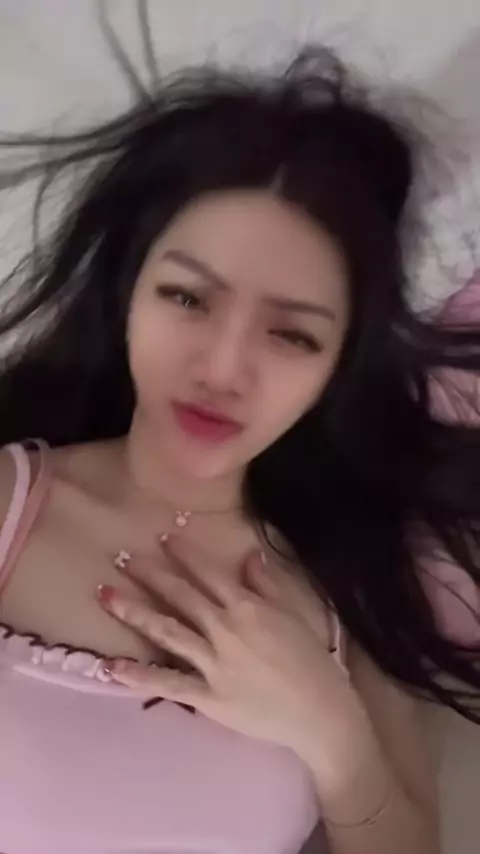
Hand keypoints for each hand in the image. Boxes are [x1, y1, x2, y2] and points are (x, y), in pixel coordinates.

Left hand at [98, 539, 376, 794]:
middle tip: (121, 558)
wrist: (320, 712)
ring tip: (106, 596)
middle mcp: (225, 629)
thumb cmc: (311, 660)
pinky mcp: (207, 697)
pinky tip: (112, 666)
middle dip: (150, 575)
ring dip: (134, 612)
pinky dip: (139, 675)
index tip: (162, 538)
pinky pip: (169, 683)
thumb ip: (266, 584)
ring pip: (167, 632)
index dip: (184, 555)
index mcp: (247, 607)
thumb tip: (249, 554)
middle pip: (181, 596)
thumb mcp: (292, 614)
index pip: (208, 573)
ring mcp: (214, 664)